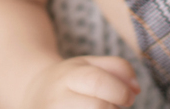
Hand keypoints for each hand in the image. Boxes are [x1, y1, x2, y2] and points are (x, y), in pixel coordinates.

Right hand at [21, 56, 140, 108]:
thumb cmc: (70, 81)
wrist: (34, 94)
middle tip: (114, 108)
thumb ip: (117, 68)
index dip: (120, 91)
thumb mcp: (89, 64)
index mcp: (68, 76)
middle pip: (97, 108)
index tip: (128, 97)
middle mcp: (57, 99)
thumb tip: (135, 89)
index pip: (98, 81)